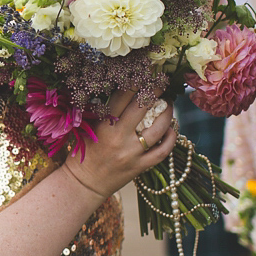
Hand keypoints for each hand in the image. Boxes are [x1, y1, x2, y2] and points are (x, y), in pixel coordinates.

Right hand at [61, 91, 177, 204]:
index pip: (123, 95)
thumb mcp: (89, 129)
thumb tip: (127, 91)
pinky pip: (162, 151)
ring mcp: (131, 153)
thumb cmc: (83, 153)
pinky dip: (171, 139)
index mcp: (104, 125)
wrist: (84, 183)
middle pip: (143, 107)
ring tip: (169, 106)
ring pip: (158, 129)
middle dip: (155, 91)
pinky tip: (172, 130)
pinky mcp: (140, 167)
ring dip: (167, 114)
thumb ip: (105, 112)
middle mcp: (119, 137)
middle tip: (162, 83)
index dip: (136, 81)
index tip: (145, 72)